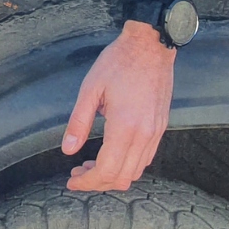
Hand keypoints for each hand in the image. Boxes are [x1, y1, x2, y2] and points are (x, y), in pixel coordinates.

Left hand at [62, 20, 175, 190]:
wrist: (151, 46)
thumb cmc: (118, 62)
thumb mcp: (90, 89)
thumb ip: (79, 122)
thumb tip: (68, 150)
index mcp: (125, 127)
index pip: (106, 170)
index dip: (87, 181)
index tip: (71, 181)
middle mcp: (144, 135)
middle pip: (122, 177)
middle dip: (97, 182)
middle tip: (77, 172)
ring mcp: (156, 132)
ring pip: (136, 171)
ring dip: (113, 175)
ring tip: (91, 164)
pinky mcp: (161, 127)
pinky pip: (146, 158)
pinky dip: (128, 164)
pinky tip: (111, 153)